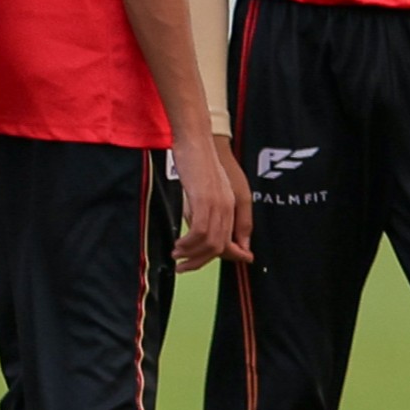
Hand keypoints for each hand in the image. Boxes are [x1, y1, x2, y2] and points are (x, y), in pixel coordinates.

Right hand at [176, 130, 246, 270]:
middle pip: (221, 246)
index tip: (209, 265)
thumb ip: (204, 212)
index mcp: (231, 205)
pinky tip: (178, 245)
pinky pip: (200, 231)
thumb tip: (199, 235)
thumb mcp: (204, 191)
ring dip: (192, 255)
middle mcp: (228, 207)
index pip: (232, 240)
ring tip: (177, 257)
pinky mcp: (204, 199)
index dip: (226, 258)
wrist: (195, 141)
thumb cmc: (196, 163)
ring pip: (211, 242)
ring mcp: (217, 204)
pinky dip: (188, 243)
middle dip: (201, 262)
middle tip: (183, 268)